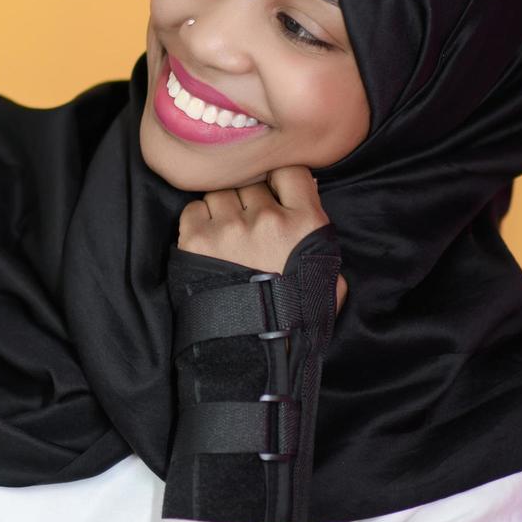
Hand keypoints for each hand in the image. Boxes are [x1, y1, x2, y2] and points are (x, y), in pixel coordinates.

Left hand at [177, 165, 347, 313]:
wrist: (254, 351)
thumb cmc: (295, 315)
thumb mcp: (326, 274)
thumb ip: (318, 233)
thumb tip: (307, 191)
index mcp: (306, 223)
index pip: (290, 171)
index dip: (279, 181)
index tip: (275, 195)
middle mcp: (268, 218)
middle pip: (251, 182)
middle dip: (250, 200)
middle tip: (250, 228)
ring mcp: (230, 227)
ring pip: (221, 193)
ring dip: (224, 209)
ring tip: (229, 239)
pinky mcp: (196, 238)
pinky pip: (194, 209)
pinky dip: (200, 221)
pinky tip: (210, 245)